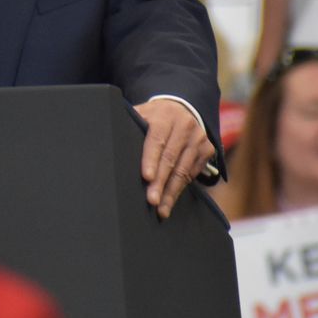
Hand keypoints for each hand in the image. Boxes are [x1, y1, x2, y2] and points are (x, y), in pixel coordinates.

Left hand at [135, 98, 214, 219]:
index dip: (151, 159)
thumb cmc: (155, 117)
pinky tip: (171, 199)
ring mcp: (199, 137)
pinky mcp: (207, 149)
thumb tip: (110, 142)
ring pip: (184, 169)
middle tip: (152, 200)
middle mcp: (185, 125)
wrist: (181, 108)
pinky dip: (181, 188)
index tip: (146, 177)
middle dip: (160, 182)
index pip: (157, 139)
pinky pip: (193, 173)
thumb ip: (131, 125)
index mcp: (164, 115)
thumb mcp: (142, 114)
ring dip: (171, 191)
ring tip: (162, 208)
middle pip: (170, 158)